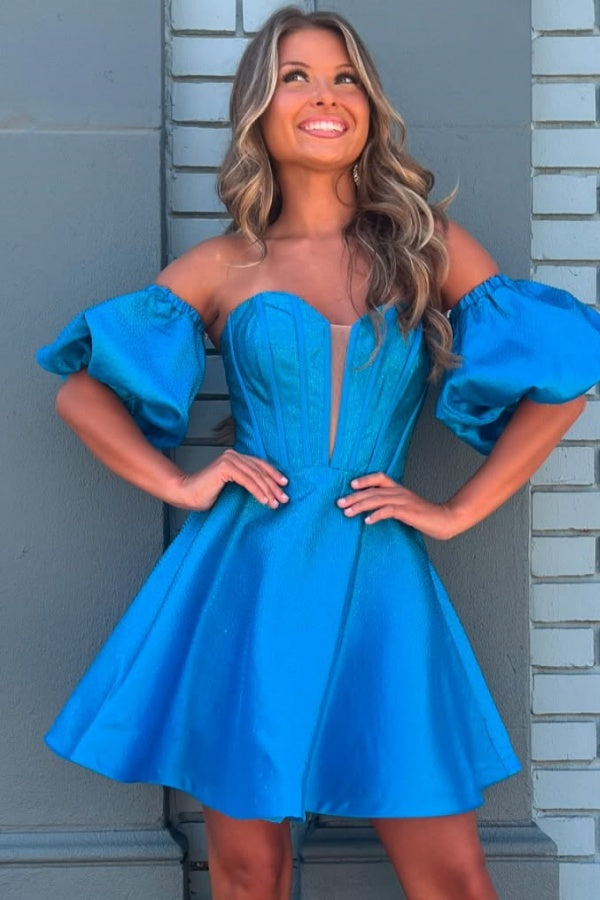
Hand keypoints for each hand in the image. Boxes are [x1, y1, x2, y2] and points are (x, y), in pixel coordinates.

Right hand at [172, 449, 288, 510]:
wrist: (186, 494)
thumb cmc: (206, 493)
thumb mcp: (231, 487)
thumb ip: (245, 482)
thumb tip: (267, 491)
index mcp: (235, 458)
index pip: (260, 465)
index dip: (274, 475)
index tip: (284, 486)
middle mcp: (233, 455)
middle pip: (260, 470)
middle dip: (274, 486)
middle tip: (284, 499)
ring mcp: (229, 459)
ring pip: (255, 476)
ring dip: (268, 491)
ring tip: (276, 503)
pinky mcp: (225, 467)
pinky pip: (247, 481)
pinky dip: (257, 491)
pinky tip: (264, 501)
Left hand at [337, 472, 461, 540]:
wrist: (445, 519)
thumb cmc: (424, 515)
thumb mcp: (405, 507)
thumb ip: (391, 505)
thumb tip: (373, 510)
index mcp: (399, 489)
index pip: (380, 478)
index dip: (365, 480)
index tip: (351, 485)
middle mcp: (400, 492)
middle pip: (373, 491)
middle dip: (354, 497)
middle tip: (339, 503)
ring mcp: (404, 501)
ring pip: (377, 500)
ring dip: (360, 506)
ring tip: (347, 512)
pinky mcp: (408, 512)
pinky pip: (389, 511)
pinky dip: (376, 515)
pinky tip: (367, 521)